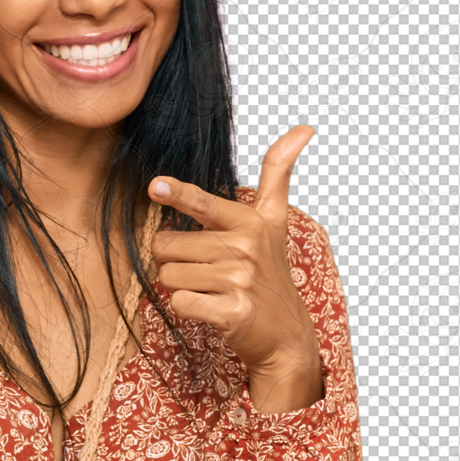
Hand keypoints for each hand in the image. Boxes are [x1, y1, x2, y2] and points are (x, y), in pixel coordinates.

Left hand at [148, 125, 323, 412]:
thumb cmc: (270, 271)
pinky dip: (186, 307)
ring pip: (170, 276)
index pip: (204, 204)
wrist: (286, 333)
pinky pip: (180, 302)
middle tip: (203, 270)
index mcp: (250, 221)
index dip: (177, 194)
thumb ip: (279, 172)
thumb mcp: (275, 219)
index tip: (155, 186)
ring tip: (209, 289)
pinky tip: (209, 307)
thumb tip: (304, 127)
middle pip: (168, 246)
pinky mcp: (232, 311)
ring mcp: (240, 280)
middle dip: (174, 260)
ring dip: (179, 285)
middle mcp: (246, 247)